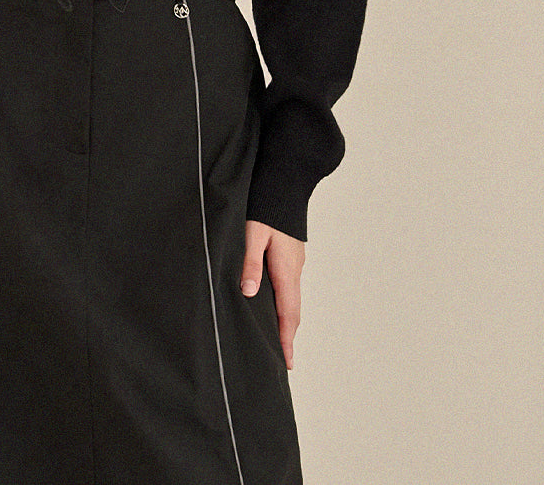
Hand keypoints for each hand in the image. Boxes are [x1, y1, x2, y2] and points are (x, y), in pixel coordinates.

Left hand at [241, 220, 304, 369]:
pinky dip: (284, 302)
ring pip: (291, 297)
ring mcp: (295, 261)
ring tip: (277, 337)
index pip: (288, 313)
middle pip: (293, 310)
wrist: (286, 181)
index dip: (286, 339)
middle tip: (282, 359)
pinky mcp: (290, 253)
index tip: (287, 363)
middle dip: (287, 335)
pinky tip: (273, 303)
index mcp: (286, 269)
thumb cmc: (266, 205)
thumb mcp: (252, 233)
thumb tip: (248, 293)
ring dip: (286, 319)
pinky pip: (288, 285)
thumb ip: (250, 262)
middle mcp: (295, 268)